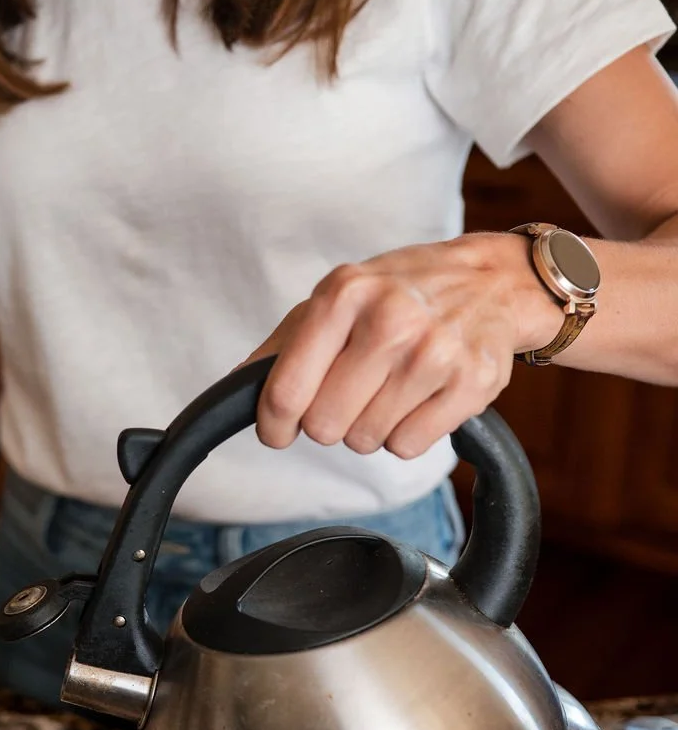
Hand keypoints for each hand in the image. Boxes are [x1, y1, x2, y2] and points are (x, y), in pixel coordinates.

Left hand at [248, 233, 558, 456]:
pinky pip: (407, 447)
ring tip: (390, 391)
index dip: (274, 424)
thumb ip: (283, 345)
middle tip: (351, 395)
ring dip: (369, 428)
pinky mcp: (471, 384)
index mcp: (345, 294)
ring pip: (365, 441)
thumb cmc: (404, 293)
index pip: (285, 391)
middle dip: (330, 421)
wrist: (492, 282)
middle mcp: (391, 319)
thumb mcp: (339, 297)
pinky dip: (405, 435)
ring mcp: (435, 352)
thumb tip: (236, 389)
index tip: (277, 431)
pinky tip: (418, 400)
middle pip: (324, 426)